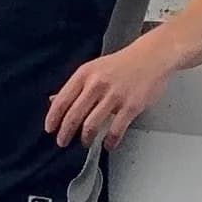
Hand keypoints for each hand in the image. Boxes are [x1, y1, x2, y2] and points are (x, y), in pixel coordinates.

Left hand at [46, 37, 170, 151]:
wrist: (151, 57)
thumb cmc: (122, 63)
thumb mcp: (93, 69)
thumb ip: (75, 86)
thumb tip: (54, 100)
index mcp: (84, 74)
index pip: (62, 100)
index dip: (53, 117)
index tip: (49, 129)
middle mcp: (97, 85)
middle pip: (74, 115)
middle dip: (65, 132)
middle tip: (62, 141)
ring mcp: (114, 96)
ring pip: (92, 124)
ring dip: (85, 138)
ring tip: (84, 143)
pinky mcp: (132, 106)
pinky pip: (116, 129)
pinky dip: (110, 141)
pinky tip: (107, 145)